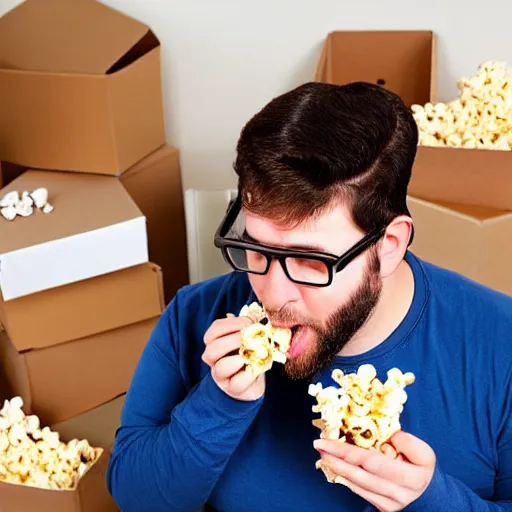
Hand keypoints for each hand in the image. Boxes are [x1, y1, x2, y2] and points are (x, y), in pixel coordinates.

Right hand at [202, 314, 264, 401]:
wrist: (250, 383)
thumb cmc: (246, 355)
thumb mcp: (244, 339)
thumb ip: (241, 327)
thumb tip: (241, 315)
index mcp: (214, 343)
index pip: (214, 330)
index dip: (231, 324)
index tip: (249, 323)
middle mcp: (214, 360)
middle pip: (212, 349)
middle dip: (232, 340)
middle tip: (250, 338)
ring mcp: (222, 376)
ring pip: (220, 367)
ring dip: (237, 358)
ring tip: (250, 354)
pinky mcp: (233, 389)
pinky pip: (236, 382)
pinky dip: (247, 374)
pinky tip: (255, 368)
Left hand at [314, 431, 435, 511]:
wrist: (429, 495)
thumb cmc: (423, 468)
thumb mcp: (424, 452)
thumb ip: (407, 442)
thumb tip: (386, 436)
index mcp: (410, 477)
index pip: (372, 462)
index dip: (347, 452)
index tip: (328, 440)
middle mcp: (397, 493)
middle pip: (360, 474)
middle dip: (336, 459)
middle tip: (319, 445)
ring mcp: (387, 503)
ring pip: (357, 484)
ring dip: (337, 467)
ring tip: (323, 452)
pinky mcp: (381, 507)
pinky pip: (359, 491)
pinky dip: (345, 478)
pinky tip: (334, 466)